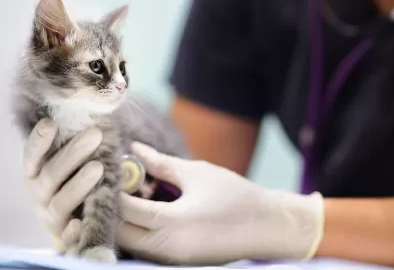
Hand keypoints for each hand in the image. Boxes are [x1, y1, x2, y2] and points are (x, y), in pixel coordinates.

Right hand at [23, 118, 103, 249]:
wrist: (73, 218)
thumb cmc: (73, 180)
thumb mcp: (69, 163)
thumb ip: (74, 145)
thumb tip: (95, 117)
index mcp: (36, 173)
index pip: (32, 155)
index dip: (39, 140)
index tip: (51, 123)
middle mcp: (39, 194)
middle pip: (51, 174)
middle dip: (73, 153)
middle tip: (95, 134)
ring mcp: (51, 216)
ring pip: (61, 201)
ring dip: (79, 184)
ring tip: (98, 167)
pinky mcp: (64, 235)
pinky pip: (67, 235)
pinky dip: (71, 230)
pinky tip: (79, 223)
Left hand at [116, 143, 324, 264]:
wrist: (268, 226)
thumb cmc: (236, 196)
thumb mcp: (197, 174)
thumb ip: (161, 163)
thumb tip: (135, 149)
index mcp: (173, 225)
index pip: (126, 211)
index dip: (113, 190)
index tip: (109, 171)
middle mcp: (168, 249)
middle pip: (122, 234)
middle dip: (114, 209)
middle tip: (117, 184)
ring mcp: (173, 260)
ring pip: (132, 244)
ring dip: (126, 221)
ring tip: (132, 195)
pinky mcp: (179, 262)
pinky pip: (147, 248)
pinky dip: (140, 230)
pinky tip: (147, 209)